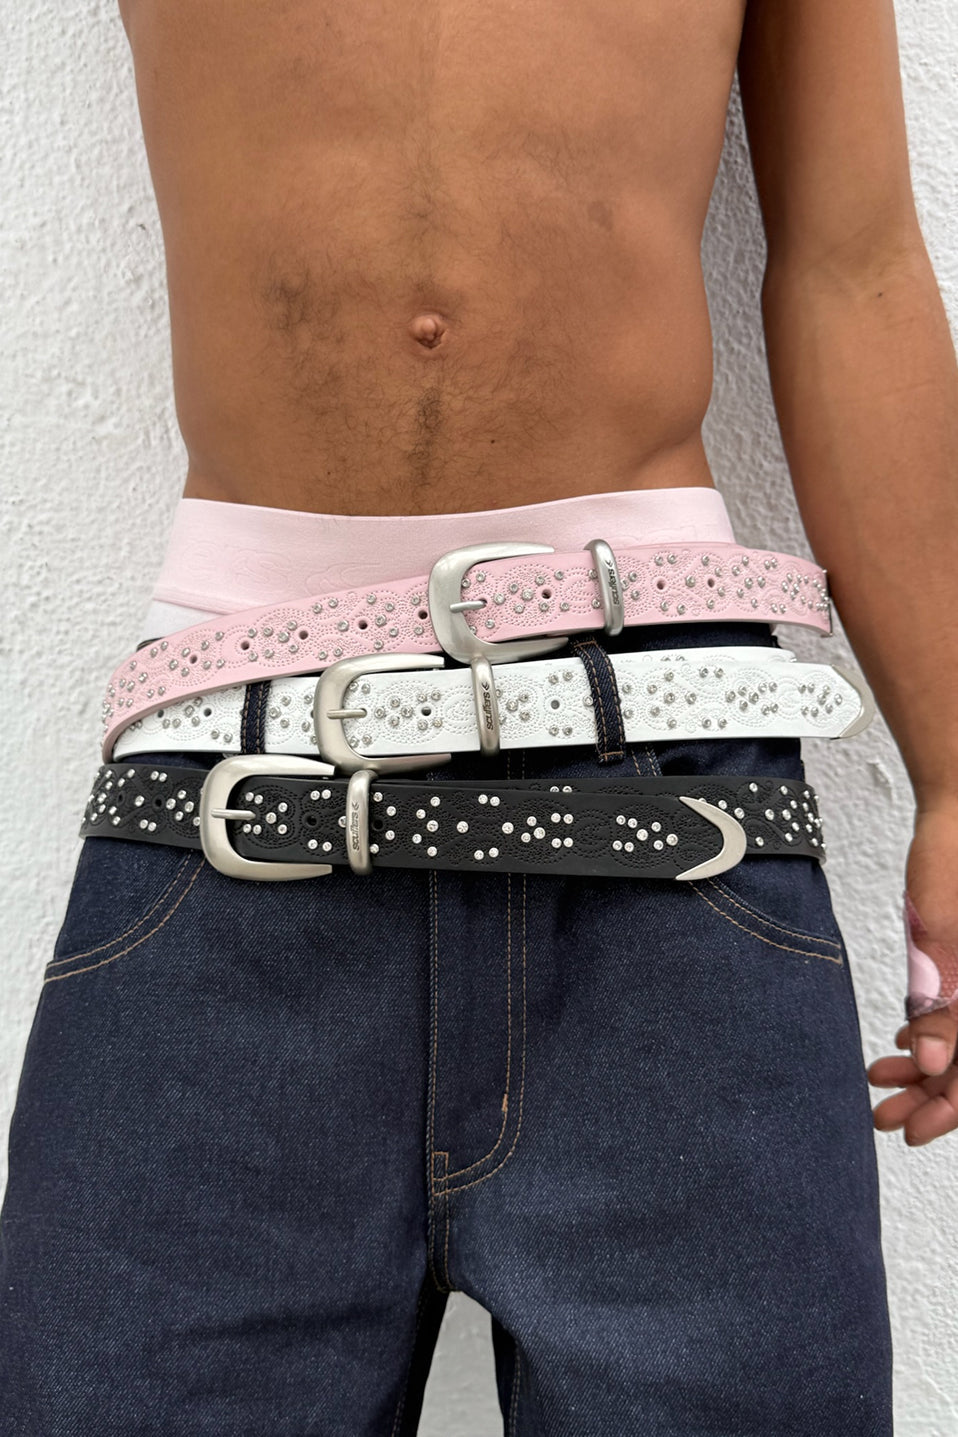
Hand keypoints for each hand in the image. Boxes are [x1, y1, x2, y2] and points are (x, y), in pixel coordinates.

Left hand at [866, 805, 957, 1146]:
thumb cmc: (955, 862)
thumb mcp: (941, 938)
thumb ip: (941, 1005)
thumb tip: (930, 1064)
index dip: (951, 1111)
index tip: (909, 1131)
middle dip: (931, 1094)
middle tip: (882, 1114)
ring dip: (927, 1065)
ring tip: (879, 1077)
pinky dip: (935, 1032)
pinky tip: (898, 1043)